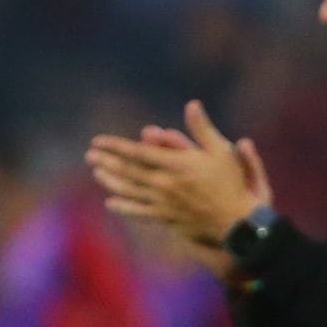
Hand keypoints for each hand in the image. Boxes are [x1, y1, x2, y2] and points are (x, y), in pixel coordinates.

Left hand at [85, 100, 271, 253]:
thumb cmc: (232, 183)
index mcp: (176, 165)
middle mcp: (165, 184)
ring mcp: (163, 203)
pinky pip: (140, 212)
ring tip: (97, 173)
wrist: (237, 222)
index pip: (138, 152)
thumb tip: (192, 104)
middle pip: (128, 171)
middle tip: (90, 155)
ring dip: (111, 181)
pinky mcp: (166, 218)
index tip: (98, 141)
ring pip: (130, 191)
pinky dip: (124, 207)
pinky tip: (111, 203)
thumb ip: (202, 129)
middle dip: (107, 162)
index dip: (116, 146)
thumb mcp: (221, 151)